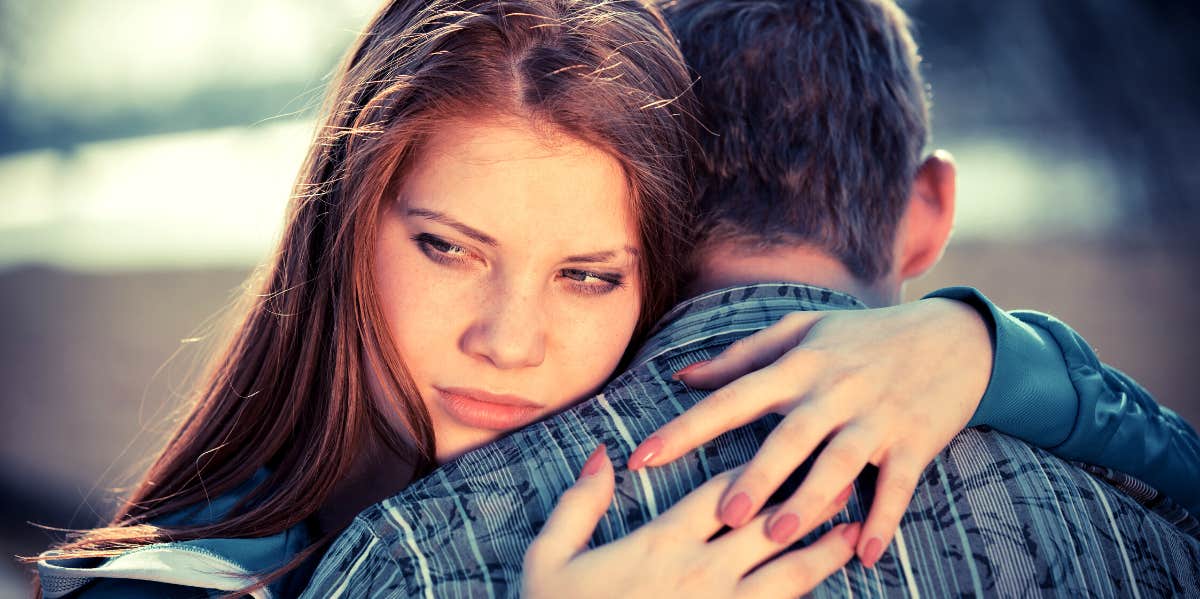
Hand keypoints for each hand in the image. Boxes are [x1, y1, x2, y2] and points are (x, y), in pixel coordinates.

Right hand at [523, 445, 859, 598]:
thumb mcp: (549, 558)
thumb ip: (579, 504)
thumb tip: (603, 455)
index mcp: (662, 542)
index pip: (721, 490)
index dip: (756, 463)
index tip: (786, 436)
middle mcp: (702, 572)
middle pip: (770, 523)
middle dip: (808, 494)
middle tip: (844, 470)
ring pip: (791, 574)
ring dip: (826, 548)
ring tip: (856, 527)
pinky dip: (808, 598)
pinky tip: (831, 588)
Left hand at [626, 298, 991, 567]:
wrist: (954, 336)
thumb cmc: (863, 336)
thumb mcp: (803, 330)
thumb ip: (741, 356)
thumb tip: (683, 375)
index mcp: (798, 364)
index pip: (732, 397)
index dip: (686, 428)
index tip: (643, 456)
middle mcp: (833, 391)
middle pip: (789, 437)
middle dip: (757, 476)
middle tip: (723, 515)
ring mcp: (875, 417)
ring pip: (839, 463)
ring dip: (810, 501)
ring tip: (778, 535)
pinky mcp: (915, 441)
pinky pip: (897, 485)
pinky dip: (882, 518)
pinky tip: (864, 553)